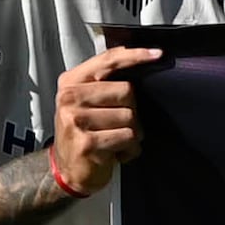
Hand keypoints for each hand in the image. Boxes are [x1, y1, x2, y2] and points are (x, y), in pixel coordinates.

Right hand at [45, 43, 157, 197]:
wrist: (66, 170)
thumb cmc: (83, 133)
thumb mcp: (86, 101)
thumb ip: (106, 79)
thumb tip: (139, 55)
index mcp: (70, 82)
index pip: (107, 61)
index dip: (135, 56)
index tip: (157, 54)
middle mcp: (69, 98)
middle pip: (126, 91)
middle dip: (132, 111)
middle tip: (117, 125)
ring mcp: (76, 120)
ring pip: (130, 117)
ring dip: (132, 133)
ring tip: (115, 140)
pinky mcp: (87, 143)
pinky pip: (128, 138)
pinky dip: (130, 149)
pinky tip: (117, 153)